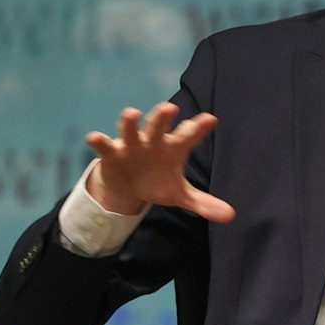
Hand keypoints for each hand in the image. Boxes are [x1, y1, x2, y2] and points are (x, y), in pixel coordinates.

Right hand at [84, 103, 233, 222]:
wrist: (129, 188)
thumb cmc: (158, 183)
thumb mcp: (181, 195)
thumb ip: (204, 203)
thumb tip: (231, 217)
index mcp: (173, 148)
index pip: (188, 135)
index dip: (199, 127)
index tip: (211, 119)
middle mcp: (153, 141)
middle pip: (159, 126)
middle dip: (163, 117)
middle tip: (171, 107)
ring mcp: (131, 145)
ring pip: (131, 129)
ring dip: (130, 122)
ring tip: (132, 112)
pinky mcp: (112, 153)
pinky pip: (105, 145)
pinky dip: (99, 141)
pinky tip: (93, 137)